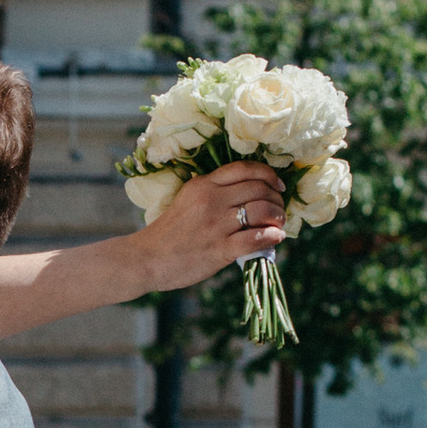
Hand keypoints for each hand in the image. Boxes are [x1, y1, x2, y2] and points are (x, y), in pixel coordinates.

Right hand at [143, 161, 286, 292]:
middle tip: (279, 209)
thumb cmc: (168, 232)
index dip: (268, 174)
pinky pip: (256, 238)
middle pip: (258, 189)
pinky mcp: (219, 249)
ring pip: (261, 210)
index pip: (244, 169)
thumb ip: (213, 193)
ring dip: (277, 217)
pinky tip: (276, 238)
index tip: (277, 185)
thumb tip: (248, 195)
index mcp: (203, 184)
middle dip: (276, 199)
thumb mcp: (187, 200)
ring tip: (278, 224)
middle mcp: (211, 200)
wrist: (146, 259)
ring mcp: (216, 224)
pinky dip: (272, 237)